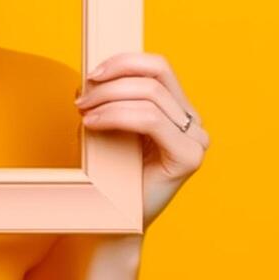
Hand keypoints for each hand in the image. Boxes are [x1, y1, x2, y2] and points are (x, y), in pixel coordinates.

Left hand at [75, 52, 208, 232]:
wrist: (114, 217)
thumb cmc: (110, 172)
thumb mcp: (107, 124)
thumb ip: (107, 98)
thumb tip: (90, 77)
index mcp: (178, 109)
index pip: (158, 67)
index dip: (124, 62)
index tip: (91, 74)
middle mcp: (193, 121)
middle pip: (155, 76)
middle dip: (112, 81)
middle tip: (82, 99)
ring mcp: (196, 139)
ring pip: (150, 96)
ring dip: (109, 98)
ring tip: (84, 112)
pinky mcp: (189, 157)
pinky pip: (151, 120)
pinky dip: (117, 115)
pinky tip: (93, 124)